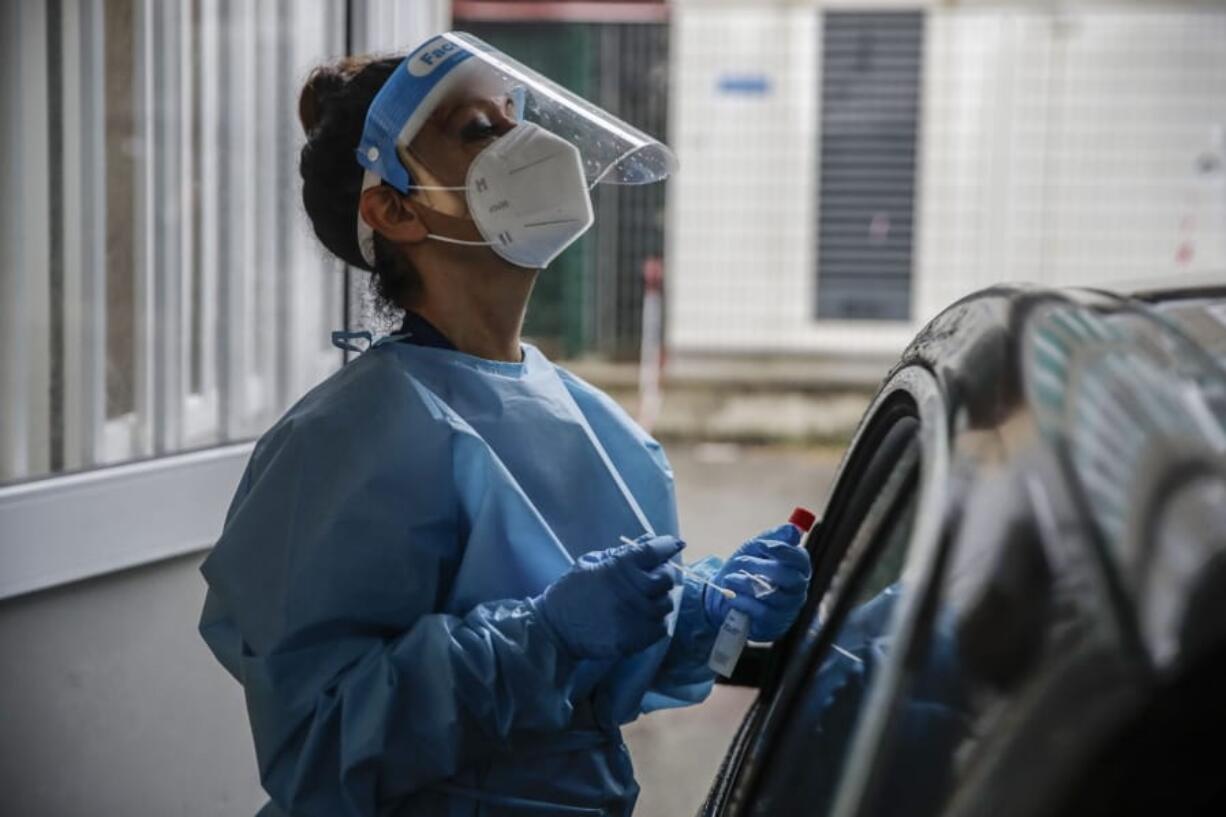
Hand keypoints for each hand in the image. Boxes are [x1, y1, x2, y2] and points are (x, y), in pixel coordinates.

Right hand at [534, 536, 683, 657]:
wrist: (554, 629)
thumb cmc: (572, 591)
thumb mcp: (592, 562)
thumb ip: (622, 553)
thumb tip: (650, 538)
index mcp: (617, 567)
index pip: (652, 551)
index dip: (667, 545)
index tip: (675, 544)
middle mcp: (629, 591)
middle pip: (666, 579)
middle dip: (664, 575)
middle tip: (656, 577)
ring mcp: (633, 617)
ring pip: (665, 605)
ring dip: (660, 601)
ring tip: (646, 600)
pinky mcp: (633, 639)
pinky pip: (660, 628)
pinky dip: (656, 623)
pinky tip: (642, 618)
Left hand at [704, 524, 810, 641]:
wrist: (722, 595)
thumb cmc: (745, 569)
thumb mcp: (755, 549)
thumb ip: (773, 538)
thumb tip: (792, 530)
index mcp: (797, 567)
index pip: (800, 558)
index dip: (783, 550)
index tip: (761, 545)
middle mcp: (798, 588)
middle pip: (788, 577)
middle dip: (760, 567)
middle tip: (740, 561)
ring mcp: (788, 608)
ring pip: (772, 594)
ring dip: (746, 583)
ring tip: (730, 578)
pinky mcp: (774, 623)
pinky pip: (762, 612)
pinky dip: (743, 602)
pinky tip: (732, 596)